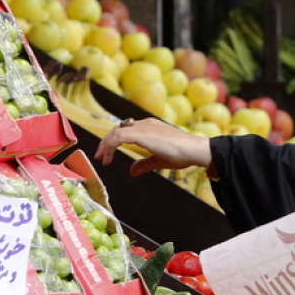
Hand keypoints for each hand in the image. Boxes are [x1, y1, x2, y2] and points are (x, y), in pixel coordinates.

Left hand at [95, 118, 210, 175]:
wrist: (194, 150)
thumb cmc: (182, 154)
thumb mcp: (159, 160)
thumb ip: (144, 164)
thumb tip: (132, 171)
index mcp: (151, 127)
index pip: (127, 129)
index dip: (114, 141)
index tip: (107, 155)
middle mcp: (146, 123)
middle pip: (119, 128)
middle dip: (106, 142)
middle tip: (100, 156)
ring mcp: (144, 127)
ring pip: (116, 131)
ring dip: (106, 145)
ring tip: (102, 158)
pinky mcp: (142, 133)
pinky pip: (119, 136)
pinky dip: (110, 146)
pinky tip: (108, 158)